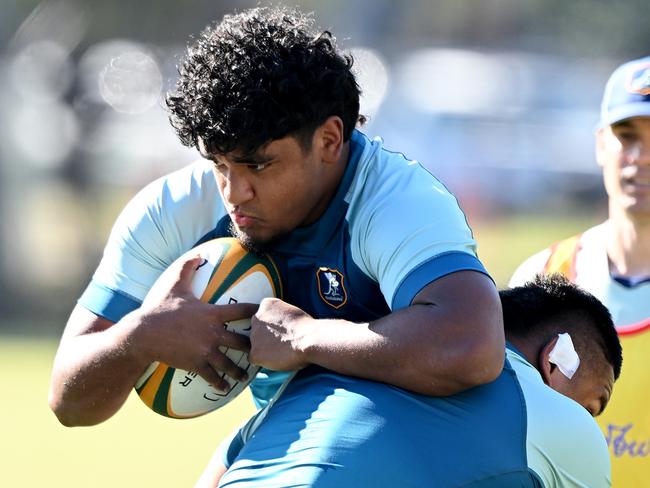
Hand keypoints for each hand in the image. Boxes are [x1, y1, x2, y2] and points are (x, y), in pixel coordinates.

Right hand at [134, 255, 257, 390]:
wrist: (144, 333)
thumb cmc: (160, 308)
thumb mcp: (175, 285)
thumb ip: (187, 269)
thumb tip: (196, 254)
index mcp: (212, 313)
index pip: (241, 311)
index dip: (256, 311)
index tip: (267, 313)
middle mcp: (213, 333)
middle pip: (241, 342)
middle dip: (253, 346)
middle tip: (262, 350)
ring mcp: (205, 350)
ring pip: (229, 364)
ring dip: (239, 371)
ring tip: (246, 377)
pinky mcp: (195, 364)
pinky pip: (212, 376)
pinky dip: (219, 383)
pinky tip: (225, 388)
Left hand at [249, 297, 313, 370]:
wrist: (309, 339)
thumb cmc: (307, 327)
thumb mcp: (291, 311)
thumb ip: (280, 315)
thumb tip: (280, 325)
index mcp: (266, 305)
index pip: (262, 316)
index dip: (272, 326)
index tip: (281, 331)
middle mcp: (256, 318)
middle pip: (257, 330)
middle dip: (266, 337)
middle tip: (282, 342)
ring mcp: (254, 336)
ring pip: (256, 345)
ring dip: (266, 349)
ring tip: (282, 351)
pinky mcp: (255, 353)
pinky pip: (255, 359)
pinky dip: (264, 361)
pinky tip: (277, 359)